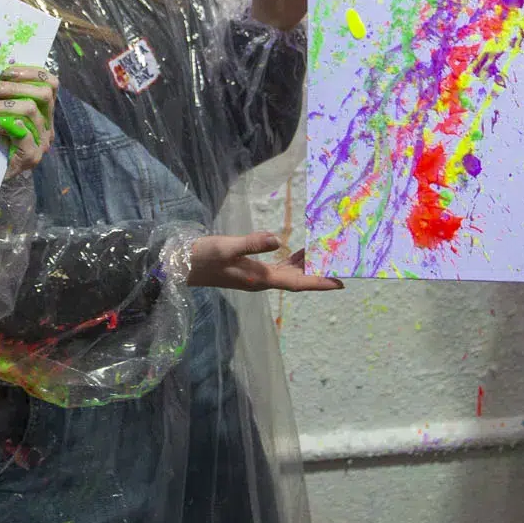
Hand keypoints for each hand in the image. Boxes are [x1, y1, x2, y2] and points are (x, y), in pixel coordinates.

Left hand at [0, 65, 57, 179]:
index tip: (5, 72)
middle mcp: (48, 125)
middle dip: (12, 87)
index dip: (31, 72)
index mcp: (45, 112)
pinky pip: (20, 133)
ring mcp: (42, 142)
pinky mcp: (31, 156)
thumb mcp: (4, 116)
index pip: (51, 83)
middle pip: (43, 94)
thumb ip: (5, 98)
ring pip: (29, 111)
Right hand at [188, 232, 342, 292]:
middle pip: (297, 279)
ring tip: (327, 254)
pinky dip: (292, 260)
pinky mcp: (249, 269)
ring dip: (307, 266)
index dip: (319, 282)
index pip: (297, 283)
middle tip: (341, 263)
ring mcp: (255, 276)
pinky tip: (299, 251)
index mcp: (260, 278)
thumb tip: (277, 240)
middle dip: (319, 274)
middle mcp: (262, 280)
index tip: (340, 282)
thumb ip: (252, 244)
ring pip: (289, 273)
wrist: (182, 266)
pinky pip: (279, 267)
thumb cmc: (203, 256)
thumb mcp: (227, 247)